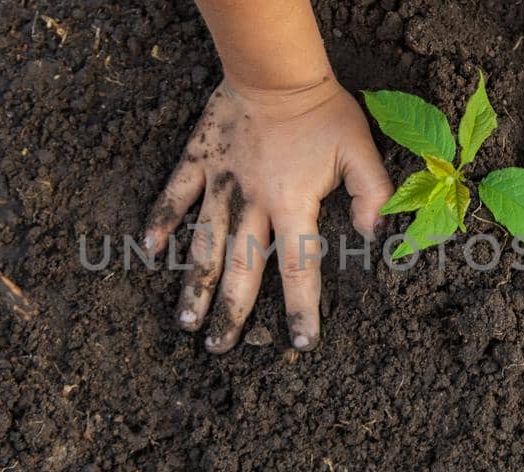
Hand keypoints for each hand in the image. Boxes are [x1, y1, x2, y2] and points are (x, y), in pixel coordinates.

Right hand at [143, 77, 392, 353]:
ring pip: (204, 244)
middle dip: (231, 313)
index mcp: (294, 206)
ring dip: (194, 284)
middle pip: (241, 269)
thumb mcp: (360, 151)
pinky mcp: (199, 160)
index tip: (300, 343)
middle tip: (219, 348)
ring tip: (185, 321)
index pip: (300, 269)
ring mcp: (221, 184)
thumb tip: (374, 236)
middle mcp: (253, 204)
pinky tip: (149, 249)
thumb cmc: (322, 110)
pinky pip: (175, 195)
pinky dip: (161, 221)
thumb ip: (373, 195)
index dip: (302, 309)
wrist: (275, 70)